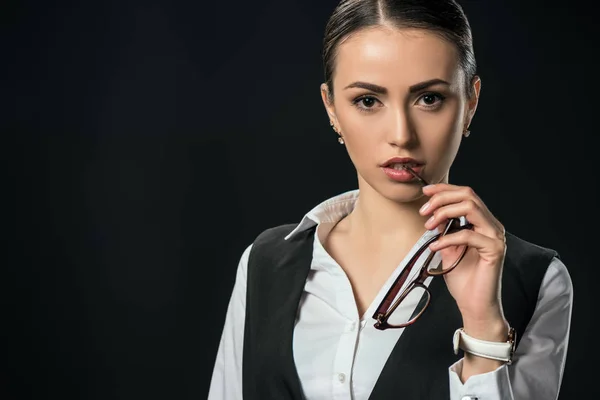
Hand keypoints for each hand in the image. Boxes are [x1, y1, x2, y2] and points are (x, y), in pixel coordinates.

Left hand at [419, 183, 508, 338]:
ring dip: (444, 212)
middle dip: (441, 198)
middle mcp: (492, 226)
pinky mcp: (494, 250)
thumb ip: (444, 229)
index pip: (466, 195)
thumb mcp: (448, 248)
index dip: (444, 189)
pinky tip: (436, 246)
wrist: (474, 304)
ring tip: (429, 226)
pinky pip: (468, 235)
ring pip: (471, 208)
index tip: (425, 191)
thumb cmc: (463, 279)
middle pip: (468, 196)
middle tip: (423, 212)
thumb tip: (431, 213)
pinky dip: (448, 238)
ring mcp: (496, 237)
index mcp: (482, 223)